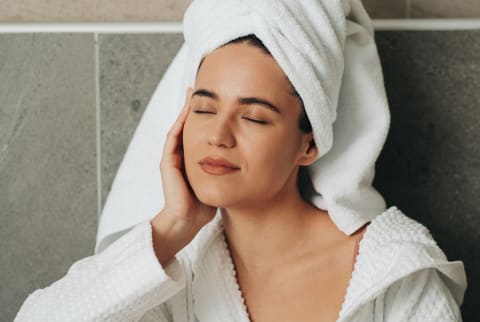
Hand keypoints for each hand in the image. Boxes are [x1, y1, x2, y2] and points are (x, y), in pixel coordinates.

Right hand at [154, 87, 216, 236]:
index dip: (205, 114)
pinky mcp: (168, 163)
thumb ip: (227, 167)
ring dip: (185, 110)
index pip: (198, 130)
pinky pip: (173, 138)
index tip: (215, 98)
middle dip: (193, 106)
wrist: (187, 222)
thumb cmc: (203, 205)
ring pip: (179, 127)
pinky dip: (180, 123)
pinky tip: (188, 111)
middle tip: (201, 86)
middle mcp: (181, 154)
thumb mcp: (219, 179)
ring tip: (193, 92)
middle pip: (187, 124)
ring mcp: (172, 158)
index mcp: (192, 157)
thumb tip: (247, 157)